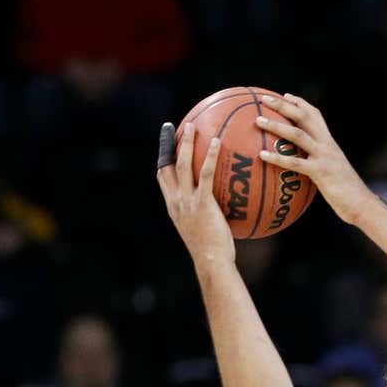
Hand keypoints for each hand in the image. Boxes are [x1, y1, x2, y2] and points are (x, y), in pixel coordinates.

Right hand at [155, 122, 235, 265]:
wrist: (210, 261)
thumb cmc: (213, 253)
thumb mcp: (205, 231)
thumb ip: (207, 216)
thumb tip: (223, 208)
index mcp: (174, 207)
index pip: (163, 179)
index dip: (163, 160)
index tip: (166, 147)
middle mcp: (176, 201)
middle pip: (167, 166)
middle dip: (167, 145)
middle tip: (172, 127)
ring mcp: (186, 201)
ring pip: (182, 164)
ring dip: (186, 143)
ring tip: (193, 126)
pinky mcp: (201, 202)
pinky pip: (205, 173)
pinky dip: (209, 155)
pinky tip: (216, 142)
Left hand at [255, 94, 378, 223]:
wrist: (362, 203)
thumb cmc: (347, 192)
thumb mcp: (334, 171)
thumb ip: (320, 162)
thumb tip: (303, 165)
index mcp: (330, 143)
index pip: (316, 116)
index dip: (300, 104)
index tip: (285, 96)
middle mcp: (327, 145)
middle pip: (304, 117)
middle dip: (283, 106)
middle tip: (264, 98)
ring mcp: (324, 157)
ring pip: (297, 135)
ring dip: (276, 125)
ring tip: (258, 121)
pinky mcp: (320, 172)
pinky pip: (295, 163)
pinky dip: (277, 157)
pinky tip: (262, 155)